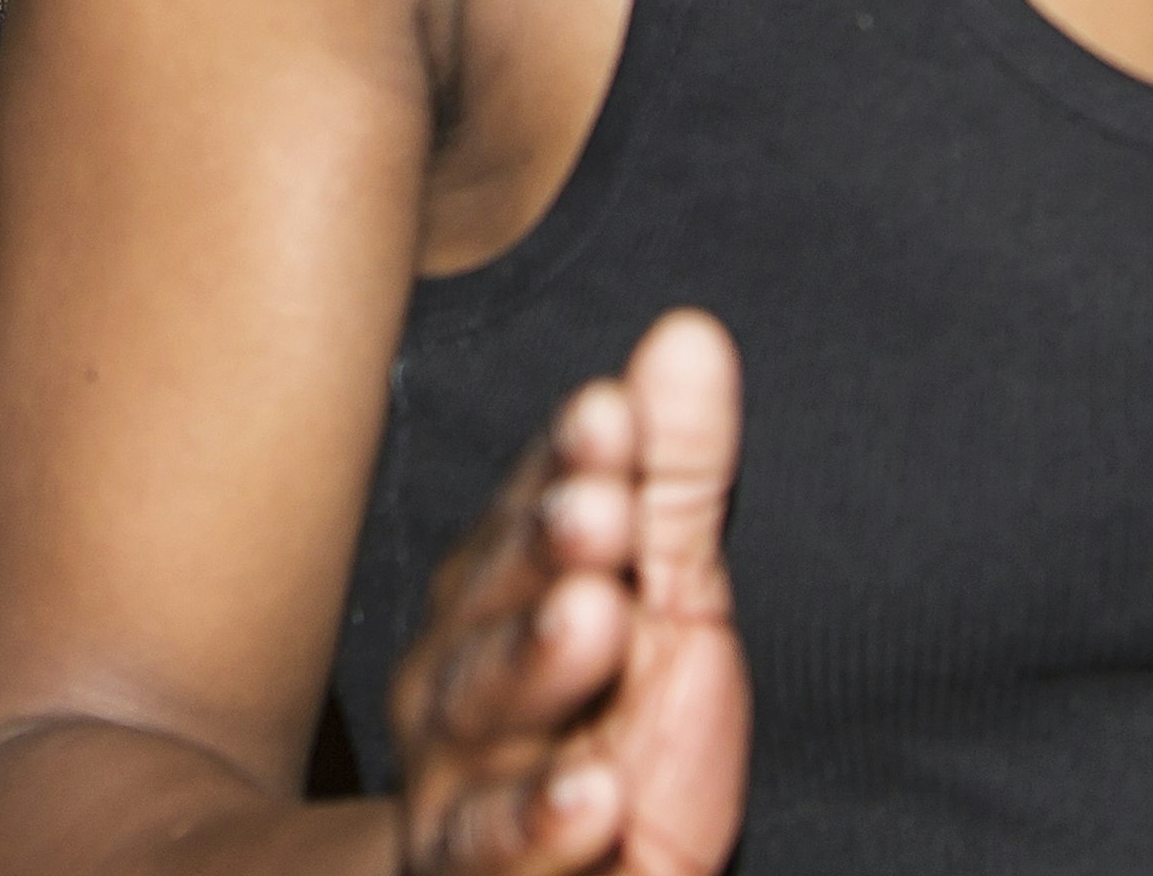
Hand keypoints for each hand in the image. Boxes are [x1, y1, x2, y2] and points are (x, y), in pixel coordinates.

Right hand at [387, 310, 745, 875]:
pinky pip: (496, 854)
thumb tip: (692, 329)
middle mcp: (460, 675)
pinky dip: (540, 824)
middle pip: (493, 601)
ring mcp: (460, 779)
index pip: (531, 514)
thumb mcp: (668, 599)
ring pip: (482, 712)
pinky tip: (596, 794)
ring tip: (599, 620)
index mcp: (499, 595)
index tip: (613, 414)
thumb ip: (675, 476)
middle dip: (545, 551)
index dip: (570, 465)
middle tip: (603, 510)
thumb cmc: (616, 731)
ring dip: (535, 662)